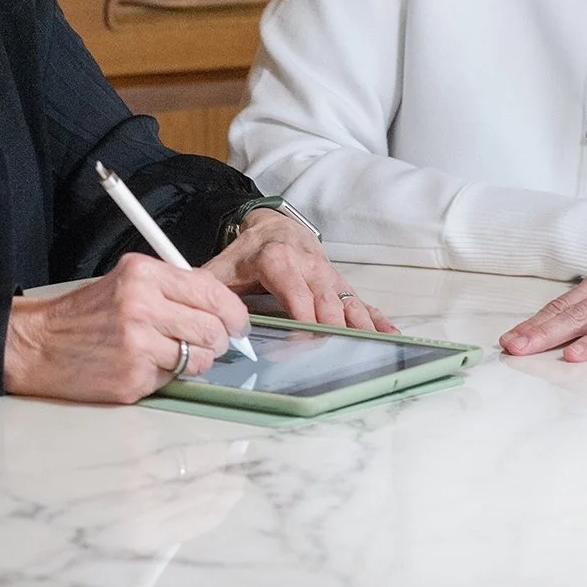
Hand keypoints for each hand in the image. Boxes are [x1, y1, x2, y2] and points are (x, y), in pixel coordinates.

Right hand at [5, 253, 248, 402]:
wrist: (39, 344)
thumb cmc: (85, 315)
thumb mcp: (126, 282)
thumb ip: (171, 287)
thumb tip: (221, 306)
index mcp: (143, 275)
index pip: (211, 292)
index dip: (232, 312)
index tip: (236, 323)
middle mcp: (142, 306)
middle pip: (213, 329)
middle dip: (217, 340)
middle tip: (207, 342)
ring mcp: (138, 344)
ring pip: (199, 359)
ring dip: (193, 360)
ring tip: (169, 353)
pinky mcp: (134, 377)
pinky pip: (174, 379)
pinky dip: (165, 376)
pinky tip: (142, 365)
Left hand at [202, 208, 397, 331]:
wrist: (273, 229)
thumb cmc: (247, 255)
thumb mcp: (222, 268)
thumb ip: (206, 291)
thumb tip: (196, 315)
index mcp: (278, 260)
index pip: (293, 290)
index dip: (300, 314)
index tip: (302, 339)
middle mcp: (309, 267)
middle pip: (325, 302)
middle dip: (329, 330)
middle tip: (331, 357)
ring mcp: (329, 278)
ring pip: (348, 304)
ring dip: (358, 328)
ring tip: (369, 350)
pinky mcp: (341, 287)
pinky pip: (363, 304)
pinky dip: (377, 320)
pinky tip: (390, 337)